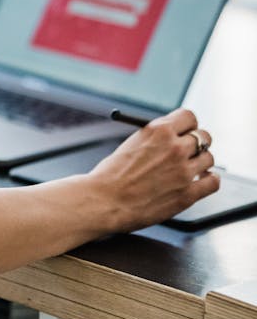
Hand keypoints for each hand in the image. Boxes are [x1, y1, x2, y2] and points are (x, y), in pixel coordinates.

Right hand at [88, 107, 219, 232]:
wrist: (105, 201)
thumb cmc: (112, 174)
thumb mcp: (133, 143)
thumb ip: (155, 138)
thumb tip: (173, 136)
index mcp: (158, 130)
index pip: (189, 117)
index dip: (188, 124)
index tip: (187, 131)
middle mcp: (174, 147)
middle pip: (204, 136)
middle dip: (198, 142)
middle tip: (192, 150)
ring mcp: (183, 171)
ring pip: (209, 158)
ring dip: (202, 162)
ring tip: (192, 168)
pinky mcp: (187, 194)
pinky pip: (213, 182)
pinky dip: (209, 180)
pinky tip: (202, 180)